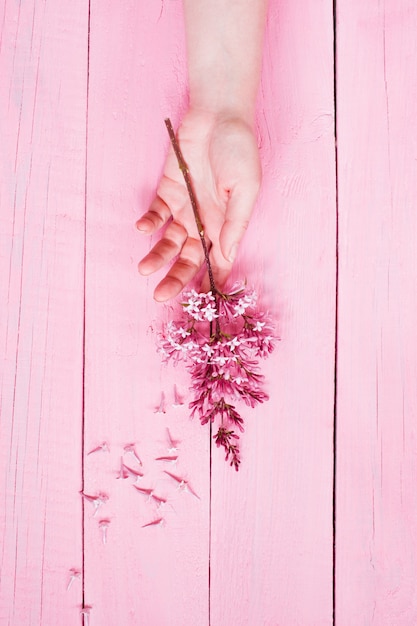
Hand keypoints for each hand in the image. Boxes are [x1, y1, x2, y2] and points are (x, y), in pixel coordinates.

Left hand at [136, 109, 261, 300]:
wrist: (218, 115)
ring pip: (169, 241)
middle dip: (176, 278)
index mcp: (226, 224)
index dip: (210, 281)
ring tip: (144, 268)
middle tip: (160, 295)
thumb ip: (235, 222)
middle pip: (189, 258)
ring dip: (157, 256)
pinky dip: (148, 222)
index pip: (218, 260)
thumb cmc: (238, 150)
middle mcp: (205, 221)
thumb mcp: (245, 188)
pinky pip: (156, 214)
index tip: (199, 301)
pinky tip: (142, 228)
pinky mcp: (168, 190)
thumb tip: (228, 254)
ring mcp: (185, 206)